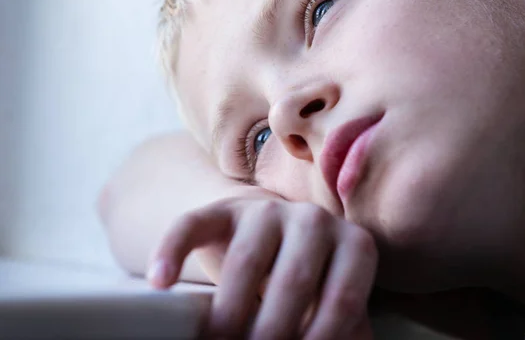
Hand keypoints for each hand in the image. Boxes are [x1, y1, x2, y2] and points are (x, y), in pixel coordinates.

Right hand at [147, 197, 376, 338]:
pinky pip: (190, 226)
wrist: (267, 232)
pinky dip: (171, 254)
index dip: (320, 339)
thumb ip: (343, 325)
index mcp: (352, 244)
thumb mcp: (332, 297)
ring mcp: (265, 210)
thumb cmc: (307, 278)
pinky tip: (160, 284)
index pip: (342, 300)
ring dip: (228, 314)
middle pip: (293, 281)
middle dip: (270, 332)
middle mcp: (313, 219)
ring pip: (245, 261)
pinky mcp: (220, 209)